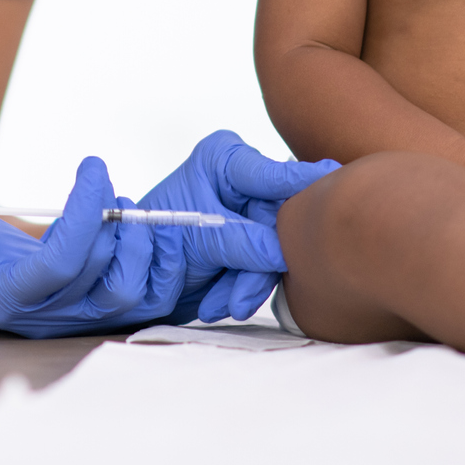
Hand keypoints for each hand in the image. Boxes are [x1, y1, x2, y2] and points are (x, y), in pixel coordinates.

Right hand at [0, 157, 178, 338]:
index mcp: (12, 297)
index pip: (61, 262)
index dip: (84, 214)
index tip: (92, 166)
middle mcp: (50, 318)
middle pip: (102, 276)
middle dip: (112, 219)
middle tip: (103, 179)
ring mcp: (77, 321)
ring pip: (131, 295)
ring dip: (139, 245)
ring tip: (124, 204)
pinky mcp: (98, 316)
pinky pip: (146, 302)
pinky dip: (155, 265)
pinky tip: (141, 227)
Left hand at [139, 129, 340, 321]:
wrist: (131, 274)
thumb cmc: (155, 237)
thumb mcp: (197, 236)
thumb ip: (242, 242)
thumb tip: (284, 252)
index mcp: (227, 159)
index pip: (275, 174)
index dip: (305, 184)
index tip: (333, 181)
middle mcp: (243, 182)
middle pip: (278, 222)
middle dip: (258, 264)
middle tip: (240, 298)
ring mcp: (248, 214)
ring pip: (272, 250)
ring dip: (247, 285)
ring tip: (221, 304)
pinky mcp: (249, 244)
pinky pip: (262, 268)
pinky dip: (240, 290)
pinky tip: (216, 302)